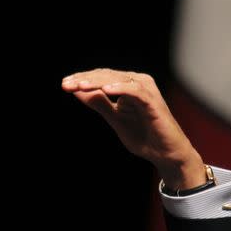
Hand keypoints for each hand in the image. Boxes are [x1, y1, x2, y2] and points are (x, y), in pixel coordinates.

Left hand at [61, 68, 205, 189]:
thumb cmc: (144, 136)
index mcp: (127, 86)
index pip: (101, 77)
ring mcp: (146, 90)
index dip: (82, 80)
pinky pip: (135, 91)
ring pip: (118, 80)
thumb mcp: (115, 119)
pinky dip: (120, 89)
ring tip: (79, 86)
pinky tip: (105, 90)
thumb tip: (78, 91)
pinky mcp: (153, 101)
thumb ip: (100, 104)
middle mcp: (137, 82)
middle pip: (106, 76)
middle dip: (84, 80)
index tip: (64, 85)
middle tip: (66, 84)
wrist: (166, 154)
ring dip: (97, 82)